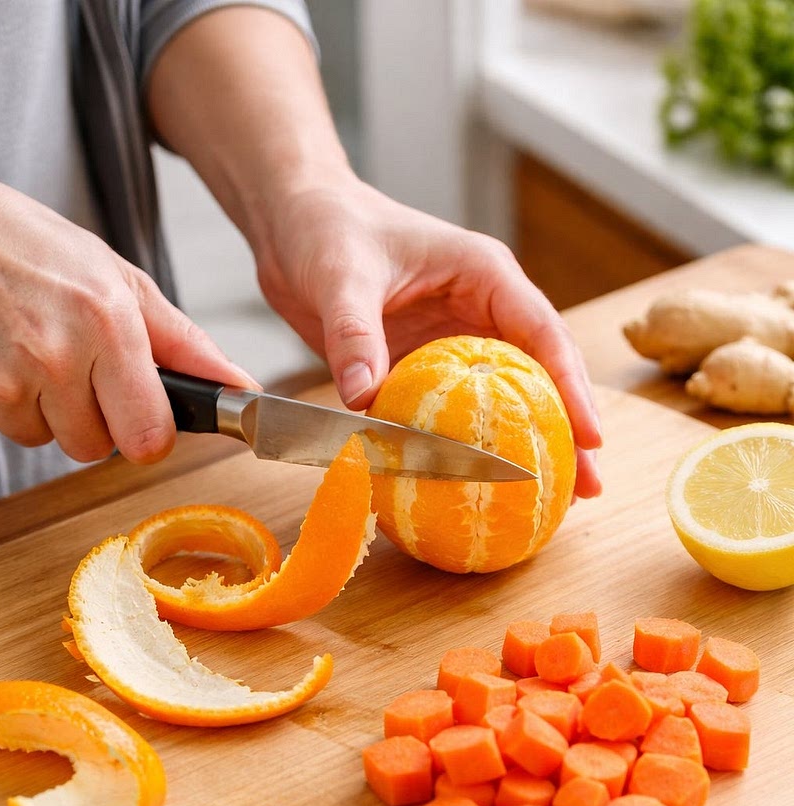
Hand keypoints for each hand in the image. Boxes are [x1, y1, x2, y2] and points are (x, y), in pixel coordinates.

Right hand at [0, 183, 253, 463]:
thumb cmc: (40, 251)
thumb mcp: (123, 283)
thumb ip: (185, 344)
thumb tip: (241, 386)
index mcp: (109, 326)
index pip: (150, 437)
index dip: (151, 434)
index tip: (145, 415)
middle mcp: (59, 356)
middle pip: (98, 449)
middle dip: (99, 422)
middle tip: (86, 374)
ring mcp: (11, 378)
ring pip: (54, 442)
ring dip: (55, 414)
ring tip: (45, 359)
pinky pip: (17, 430)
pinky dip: (20, 407)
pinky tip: (18, 362)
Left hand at [255, 175, 601, 497]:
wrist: (293, 223)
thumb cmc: (326, 228)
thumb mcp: (341, 276)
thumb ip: (354, 334)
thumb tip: (364, 399)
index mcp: (484, 275)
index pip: (543, 333)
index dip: (571, 387)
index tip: (590, 436)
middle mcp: (483, 310)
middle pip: (541, 375)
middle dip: (568, 430)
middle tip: (588, 487)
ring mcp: (457, 341)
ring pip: (506, 399)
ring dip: (528, 446)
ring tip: (553, 501)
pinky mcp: (426, 367)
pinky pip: (455, 413)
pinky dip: (469, 448)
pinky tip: (476, 488)